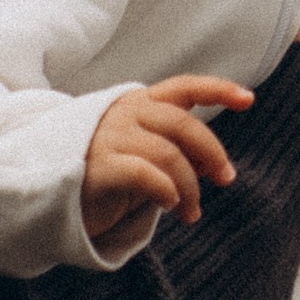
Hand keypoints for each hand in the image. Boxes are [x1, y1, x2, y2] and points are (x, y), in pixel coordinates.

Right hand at [79, 75, 251, 242]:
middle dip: (212, 152)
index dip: (218, 90)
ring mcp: (109, 137)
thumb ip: (176, 150)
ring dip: (190, 187)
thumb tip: (215, 163)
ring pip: (170, 154)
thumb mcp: (145, 155)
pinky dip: (167, 189)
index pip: (185, 87)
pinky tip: (171, 204)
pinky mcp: (99, 166)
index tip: (248, 99)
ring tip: (192, 212)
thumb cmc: (106, 173)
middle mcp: (125, 113)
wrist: (50, 193)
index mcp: (139, 103)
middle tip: (226, 179)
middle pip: (184, 124)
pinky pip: (145, 174)